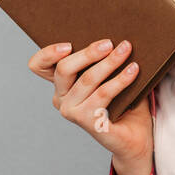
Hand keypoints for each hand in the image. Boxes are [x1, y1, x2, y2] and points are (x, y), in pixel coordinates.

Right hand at [28, 39, 151, 164]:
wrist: (135, 137)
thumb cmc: (123, 103)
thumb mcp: (109, 76)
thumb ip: (104, 60)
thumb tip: (116, 37)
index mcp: (62, 84)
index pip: (39, 66)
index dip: (48, 53)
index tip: (68, 45)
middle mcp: (61, 98)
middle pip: (64, 69)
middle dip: (88, 53)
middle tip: (110, 43)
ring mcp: (71, 111)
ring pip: (87, 79)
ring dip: (109, 62)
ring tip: (126, 50)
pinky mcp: (86, 121)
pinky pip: (103, 94)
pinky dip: (120, 80)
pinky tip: (133, 70)